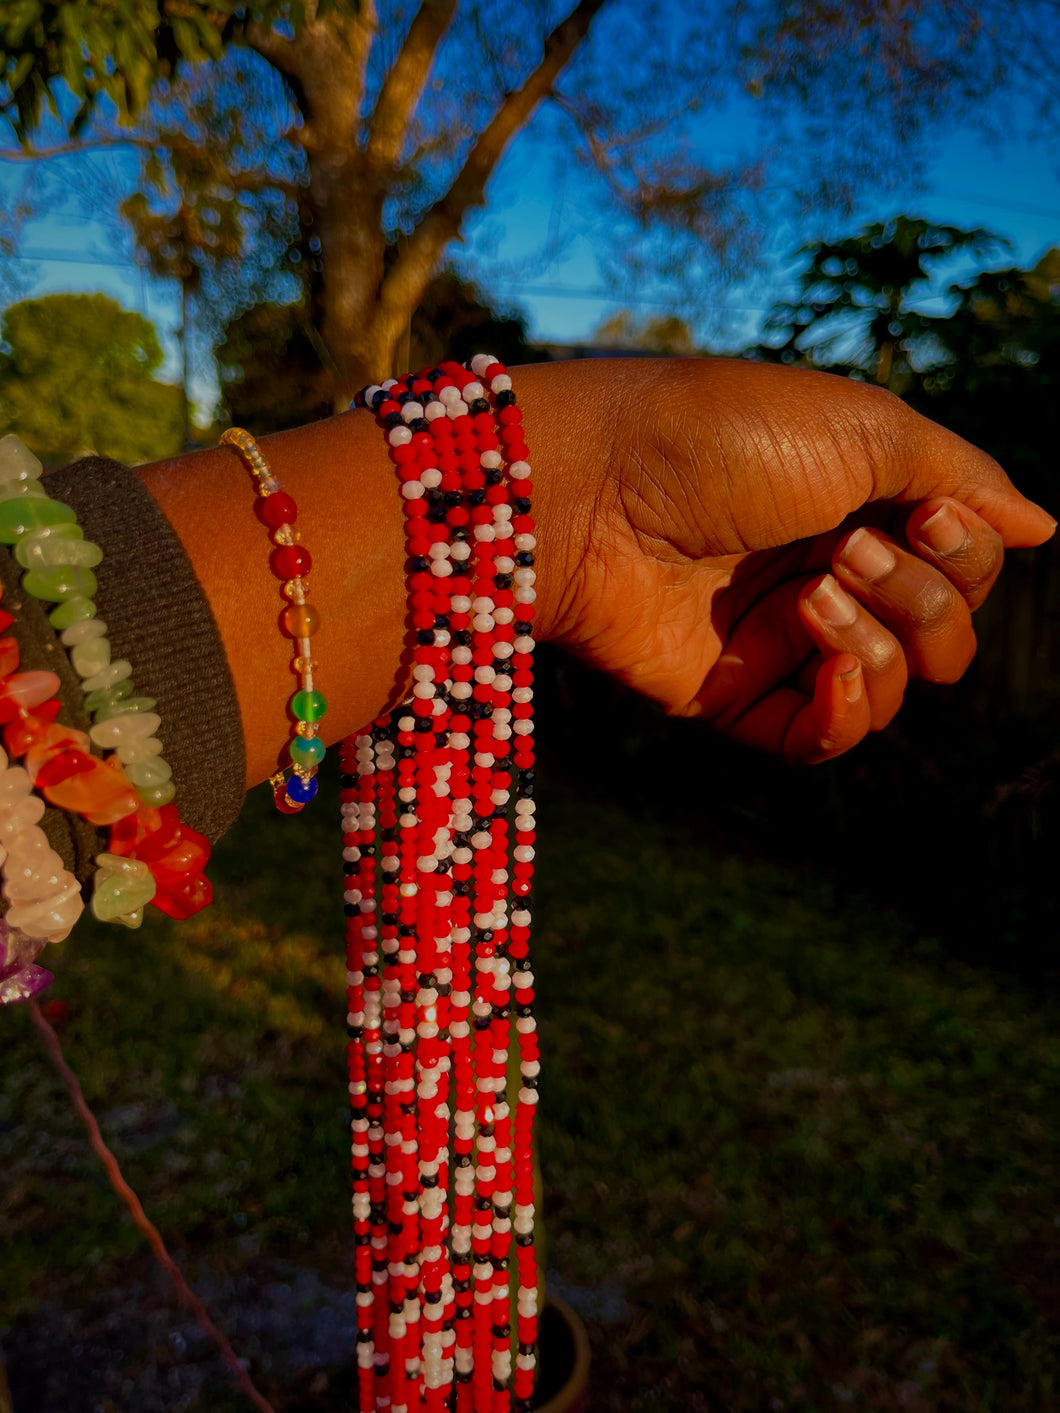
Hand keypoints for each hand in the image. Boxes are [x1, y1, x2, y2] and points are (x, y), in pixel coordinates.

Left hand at [530, 359, 1053, 762]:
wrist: (596, 488)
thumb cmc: (723, 437)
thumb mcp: (864, 429)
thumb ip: (965, 478)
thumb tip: (1049, 525)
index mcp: (863, 503)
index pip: (969, 562)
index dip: (967, 548)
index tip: (925, 509)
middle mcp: (830, 571)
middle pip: (946, 630)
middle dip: (924, 594)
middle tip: (845, 547)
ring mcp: (780, 639)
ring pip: (896, 687)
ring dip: (882, 642)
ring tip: (811, 593)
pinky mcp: (731, 697)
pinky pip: (824, 739)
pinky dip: (848, 711)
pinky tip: (830, 667)